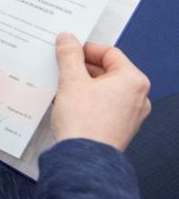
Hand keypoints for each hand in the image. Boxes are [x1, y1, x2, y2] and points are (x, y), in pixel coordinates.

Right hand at [51, 32, 151, 150]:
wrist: (83, 160)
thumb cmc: (84, 122)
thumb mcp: (71, 80)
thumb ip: (69, 55)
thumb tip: (67, 38)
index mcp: (132, 80)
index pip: (109, 52)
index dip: (85, 49)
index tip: (68, 50)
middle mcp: (137, 96)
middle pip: (107, 70)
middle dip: (81, 68)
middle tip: (61, 68)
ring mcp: (130, 114)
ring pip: (104, 89)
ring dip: (82, 84)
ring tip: (62, 87)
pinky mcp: (119, 127)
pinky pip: (103, 105)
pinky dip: (87, 100)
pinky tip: (69, 104)